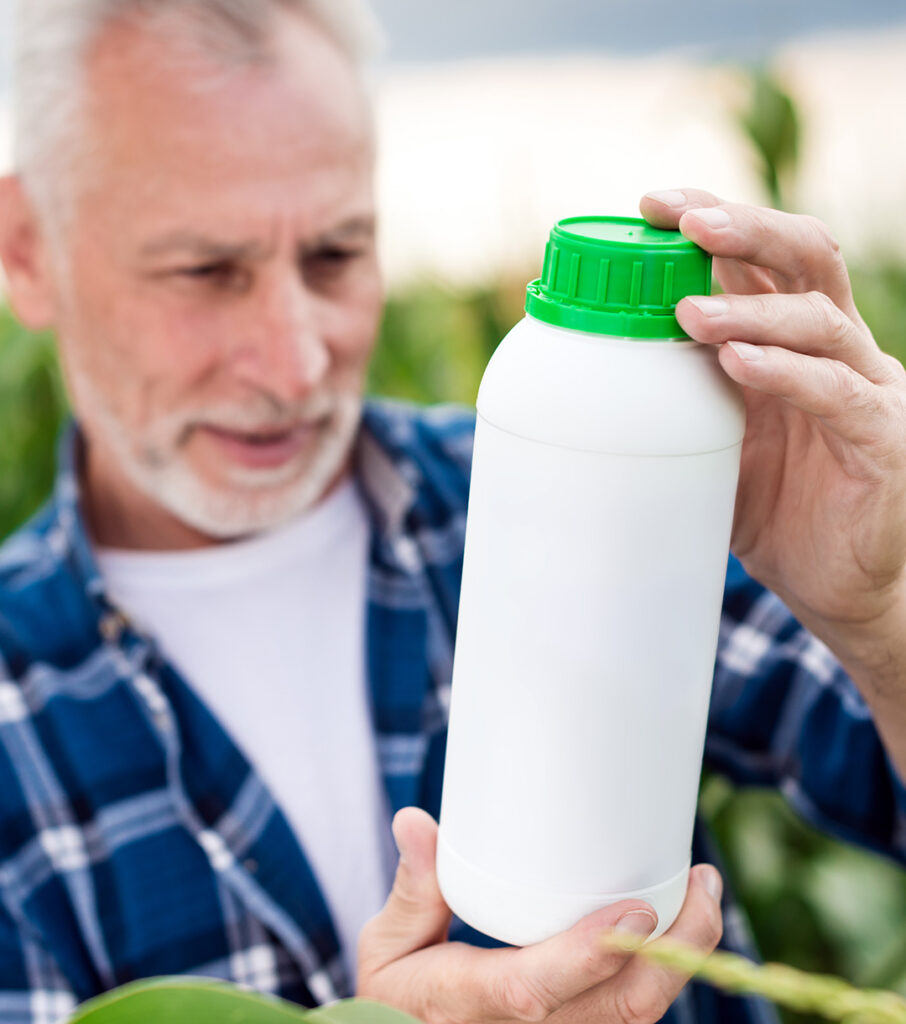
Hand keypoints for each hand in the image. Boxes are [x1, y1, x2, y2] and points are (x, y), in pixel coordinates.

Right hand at [357, 808, 722, 1022]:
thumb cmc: (400, 992)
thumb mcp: (389, 945)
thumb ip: (412, 886)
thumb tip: (414, 821)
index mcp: (466, 1005)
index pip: (533, 989)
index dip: (586, 956)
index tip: (634, 911)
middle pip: (614, 1011)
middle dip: (672, 954)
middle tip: (702, 885)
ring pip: (634, 1018)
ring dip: (682, 961)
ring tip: (704, 895)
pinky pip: (630, 1016)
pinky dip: (665, 975)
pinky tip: (682, 929)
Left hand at [640, 189, 905, 681]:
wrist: (837, 590)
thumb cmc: (773, 511)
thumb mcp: (710, 445)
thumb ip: (675, 402)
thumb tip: (587, 378)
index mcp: (791, 342)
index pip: (762, 257)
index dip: (716, 219)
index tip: (653, 204)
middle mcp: (835, 352)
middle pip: (804, 259)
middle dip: (744, 227)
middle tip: (683, 221)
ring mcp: (867, 392)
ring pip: (821, 321)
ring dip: (753, 307)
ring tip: (690, 312)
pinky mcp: (883, 442)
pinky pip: (838, 394)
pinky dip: (786, 373)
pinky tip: (737, 363)